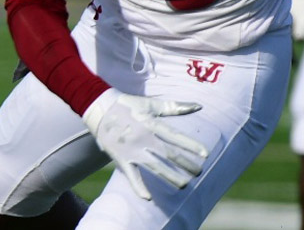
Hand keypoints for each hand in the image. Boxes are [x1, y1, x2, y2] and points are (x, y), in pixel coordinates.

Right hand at [81, 88, 207, 199]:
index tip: (205, 155)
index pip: (175, 137)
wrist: (98, 107)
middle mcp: (143, 138)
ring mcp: (131, 149)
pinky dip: (138, 187)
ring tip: (184, 185)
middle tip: (199, 173)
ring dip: (170, 177)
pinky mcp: (120, 157)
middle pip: (169, 155)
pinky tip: (148, 198)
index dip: (191, 146)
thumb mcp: (151, 105)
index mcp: (151, 124)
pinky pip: (131, 175)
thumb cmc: (127, 105)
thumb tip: (199, 105)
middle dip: (186, 165)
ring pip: (155, 167)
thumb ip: (175, 107)